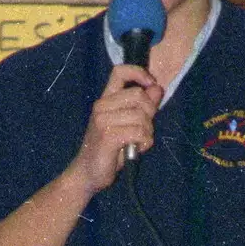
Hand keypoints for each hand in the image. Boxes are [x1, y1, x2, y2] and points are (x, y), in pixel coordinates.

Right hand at [72, 64, 162, 191]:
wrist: (87, 174)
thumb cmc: (107, 150)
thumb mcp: (127, 124)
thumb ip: (141, 106)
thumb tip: (157, 88)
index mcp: (104, 100)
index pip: (120, 71)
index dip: (139, 73)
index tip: (150, 85)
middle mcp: (101, 106)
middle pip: (138, 95)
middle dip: (150, 112)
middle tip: (145, 128)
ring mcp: (103, 121)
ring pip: (141, 116)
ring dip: (147, 132)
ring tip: (138, 142)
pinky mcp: (108, 137)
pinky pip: (139, 132)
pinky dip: (144, 143)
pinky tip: (136, 149)